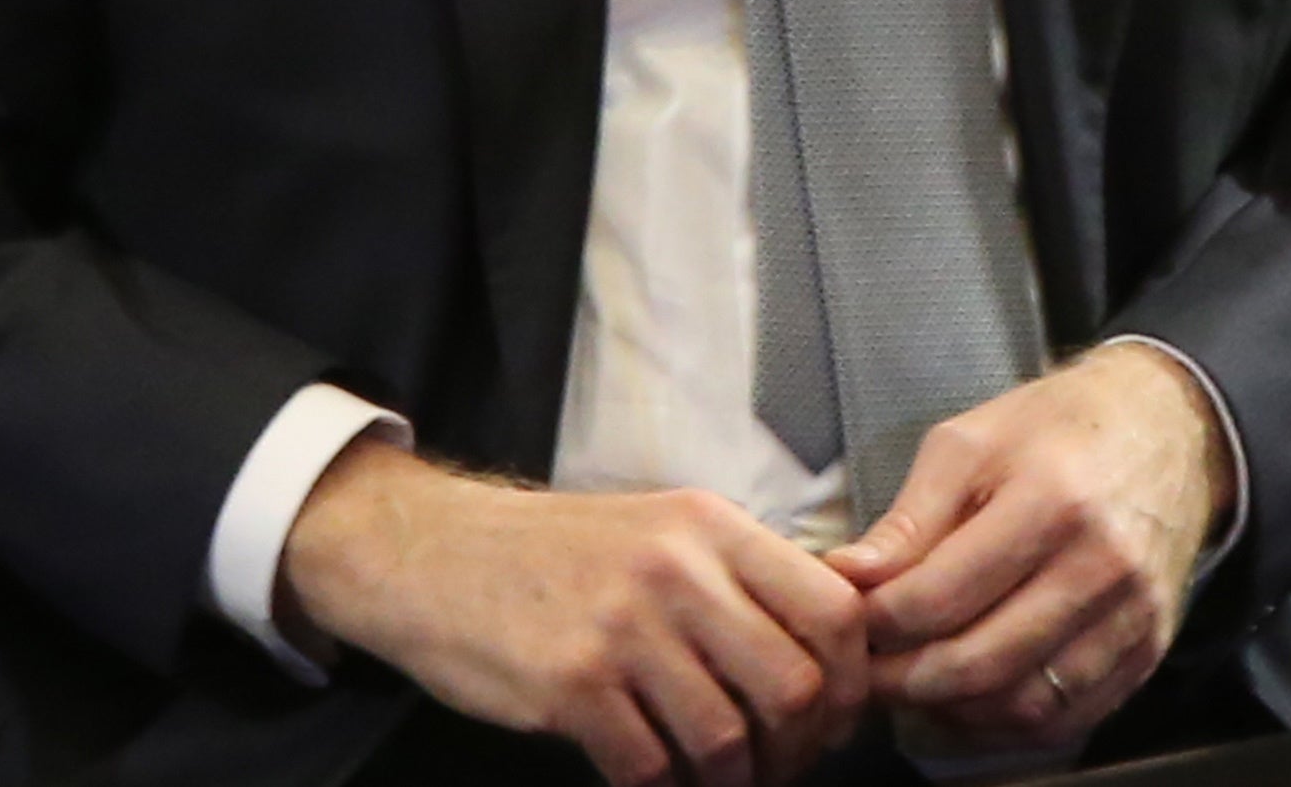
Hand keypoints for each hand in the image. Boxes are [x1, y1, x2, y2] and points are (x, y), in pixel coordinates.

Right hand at [280, 440, 867, 786]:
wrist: (438, 554)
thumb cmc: (564, 553)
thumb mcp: (667, 528)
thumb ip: (742, 574)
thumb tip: (829, 640)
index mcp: (717, 528)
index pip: (833, 609)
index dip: (852, 679)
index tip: (839, 717)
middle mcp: (680, 573)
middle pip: (792, 684)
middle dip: (801, 744)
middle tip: (786, 766)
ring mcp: (623, 631)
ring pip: (725, 738)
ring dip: (736, 780)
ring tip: (728, 783)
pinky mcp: (569, 688)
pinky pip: (648, 767)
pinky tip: (663, 786)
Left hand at [837, 344, 1233, 753]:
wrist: (1174, 427)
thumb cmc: (1061, 428)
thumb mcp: (972, 442)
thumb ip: (908, 518)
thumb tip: (845, 579)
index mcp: (1052, 500)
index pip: (938, 598)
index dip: (876, 625)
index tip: (851, 623)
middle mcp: (1103, 564)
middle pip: (978, 664)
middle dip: (902, 681)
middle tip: (869, 671)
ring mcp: (1134, 613)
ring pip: (1022, 705)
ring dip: (953, 710)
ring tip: (918, 683)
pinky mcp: (1151, 646)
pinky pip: (1068, 717)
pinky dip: (1008, 724)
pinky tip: (975, 696)